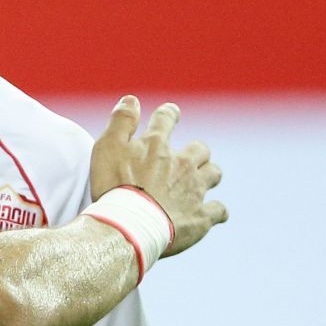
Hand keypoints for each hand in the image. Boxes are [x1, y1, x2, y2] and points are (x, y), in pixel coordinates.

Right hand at [90, 96, 226, 255]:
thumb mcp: (107, 147)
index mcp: (157, 145)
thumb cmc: (114, 186)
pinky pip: (218, 210)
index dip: (168, 114)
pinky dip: (215, 211)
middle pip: (200, 150)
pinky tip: (211, 213)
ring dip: (208, 175)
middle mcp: (181, 164)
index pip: (166, 119)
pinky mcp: (201, 217)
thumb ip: (121, 121)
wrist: (129, 226)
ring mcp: (194, 190)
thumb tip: (132, 99)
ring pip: (213, 174)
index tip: (170, 113)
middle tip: (186, 159)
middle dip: (195, 151)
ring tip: (198, 183)